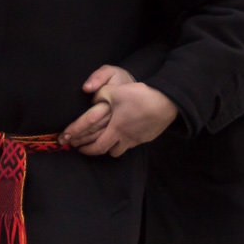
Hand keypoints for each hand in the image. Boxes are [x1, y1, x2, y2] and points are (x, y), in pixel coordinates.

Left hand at [62, 77, 178, 156]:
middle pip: (107, 152)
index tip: (77, 147)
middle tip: (87, 147)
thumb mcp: (114, 91)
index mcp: (115, 129)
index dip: (85, 149)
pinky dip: (125, 141)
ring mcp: (137, 139)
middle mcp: (125, 138)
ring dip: (111, 147)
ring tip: (107, 140)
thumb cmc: (139, 96)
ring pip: (120, 150)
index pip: (96, 147)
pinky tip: (126, 131)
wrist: (166, 101)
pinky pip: (133, 143)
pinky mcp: (147, 137)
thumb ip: (99, 95)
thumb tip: (91, 98)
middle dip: (94, 150)